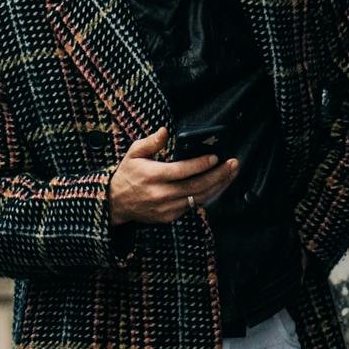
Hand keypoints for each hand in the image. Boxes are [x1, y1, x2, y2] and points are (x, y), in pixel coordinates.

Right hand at [109, 127, 238, 226]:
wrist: (116, 203)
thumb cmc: (127, 174)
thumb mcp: (133, 153)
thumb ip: (150, 142)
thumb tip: (165, 131)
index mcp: (152, 176)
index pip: (181, 171)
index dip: (200, 164)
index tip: (215, 157)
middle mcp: (161, 194)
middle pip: (196, 186)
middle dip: (218, 175)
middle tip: (233, 164)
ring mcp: (166, 208)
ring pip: (199, 198)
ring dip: (218, 186)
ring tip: (231, 173)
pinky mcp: (169, 217)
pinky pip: (194, 206)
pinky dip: (207, 195)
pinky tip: (218, 185)